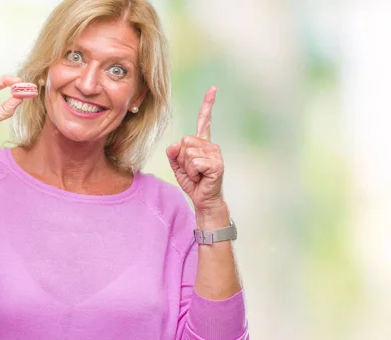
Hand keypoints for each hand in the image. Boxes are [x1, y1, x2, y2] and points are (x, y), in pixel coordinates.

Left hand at [166, 87, 226, 215]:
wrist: (204, 200)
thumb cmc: (193, 182)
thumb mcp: (177, 166)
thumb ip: (173, 154)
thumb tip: (175, 145)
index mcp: (202, 143)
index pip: (204, 120)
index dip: (208, 104)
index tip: (213, 89)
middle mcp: (210, 145)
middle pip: (184, 141)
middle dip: (181, 158)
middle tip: (191, 169)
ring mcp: (215, 154)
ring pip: (188, 153)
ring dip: (187, 167)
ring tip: (197, 174)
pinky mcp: (216, 164)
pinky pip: (194, 162)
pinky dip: (192, 172)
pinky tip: (201, 177)